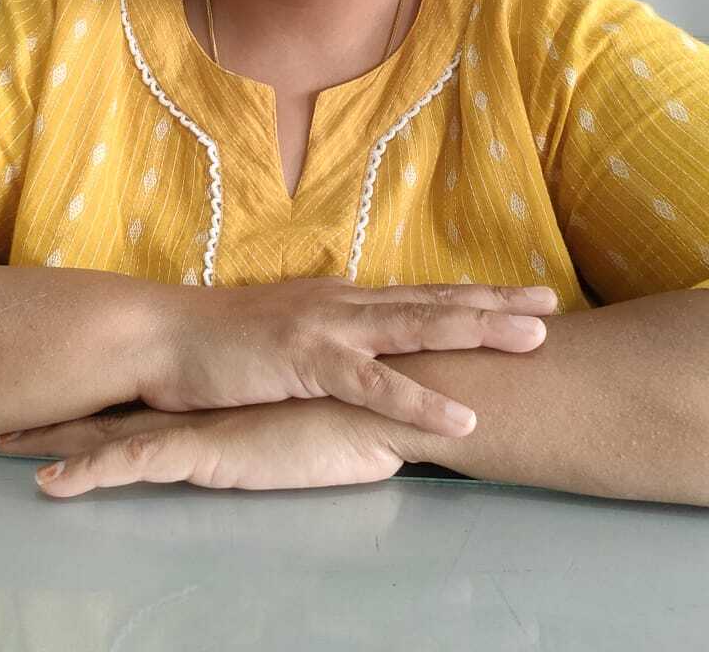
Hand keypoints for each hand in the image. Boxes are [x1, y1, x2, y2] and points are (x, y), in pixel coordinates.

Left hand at [0, 397, 416, 497]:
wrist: (385, 399)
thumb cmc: (359, 405)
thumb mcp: (317, 403)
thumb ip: (298, 405)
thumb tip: (294, 410)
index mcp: (224, 398)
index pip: (150, 397)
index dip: (102, 398)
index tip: (59, 400)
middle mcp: (203, 406)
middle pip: (116, 406)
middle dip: (62, 414)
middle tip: (7, 423)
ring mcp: (201, 426)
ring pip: (111, 432)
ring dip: (57, 442)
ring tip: (2, 451)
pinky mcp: (211, 450)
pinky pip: (134, 464)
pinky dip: (88, 474)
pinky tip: (50, 487)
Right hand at [132, 278, 556, 436]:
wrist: (162, 335)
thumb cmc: (220, 342)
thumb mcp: (286, 332)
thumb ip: (327, 335)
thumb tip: (361, 343)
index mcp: (340, 300)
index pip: (418, 295)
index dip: (471, 296)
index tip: (519, 297)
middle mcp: (343, 304)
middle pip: (431, 302)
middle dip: (494, 305)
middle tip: (550, 306)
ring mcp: (326, 329)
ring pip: (416, 330)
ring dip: (476, 333)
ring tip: (531, 342)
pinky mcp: (305, 362)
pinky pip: (372, 386)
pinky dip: (419, 403)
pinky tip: (460, 418)